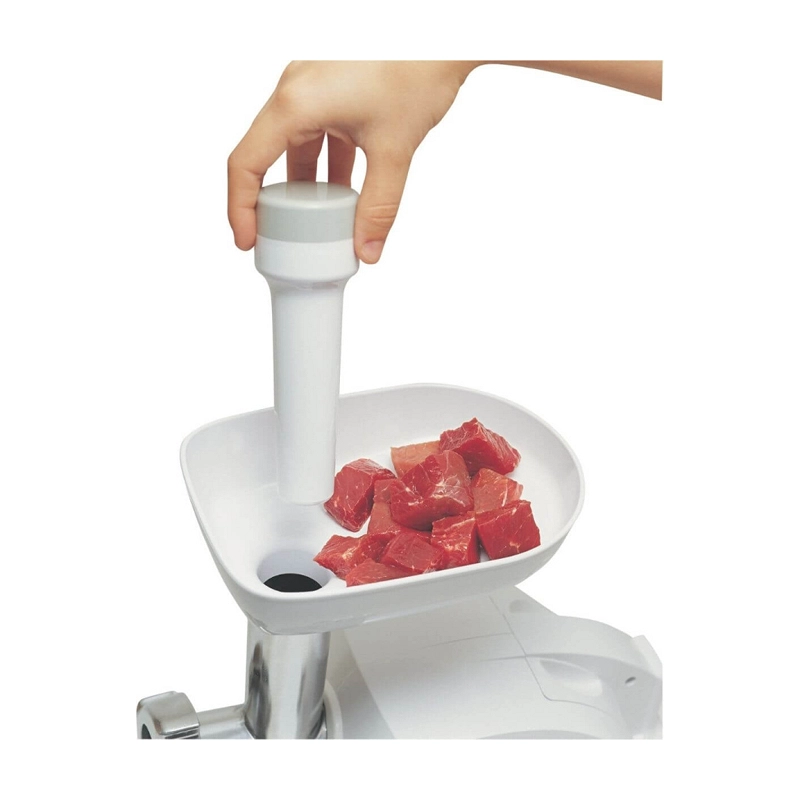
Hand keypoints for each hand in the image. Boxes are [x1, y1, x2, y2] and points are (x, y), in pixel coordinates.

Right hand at [227, 61, 473, 262]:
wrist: (442, 35)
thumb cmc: (416, 68)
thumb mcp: (394, 149)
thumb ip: (379, 206)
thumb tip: (367, 250)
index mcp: (296, 102)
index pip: (247, 162)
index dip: (240, 207)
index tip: (247, 239)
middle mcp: (294, 90)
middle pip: (264, 155)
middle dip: (270, 202)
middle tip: (277, 238)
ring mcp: (311, 85)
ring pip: (293, 145)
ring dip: (302, 185)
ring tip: (311, 224)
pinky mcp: (331, 85)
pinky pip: (314, 132)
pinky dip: (324, 165)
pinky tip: (341, 192)